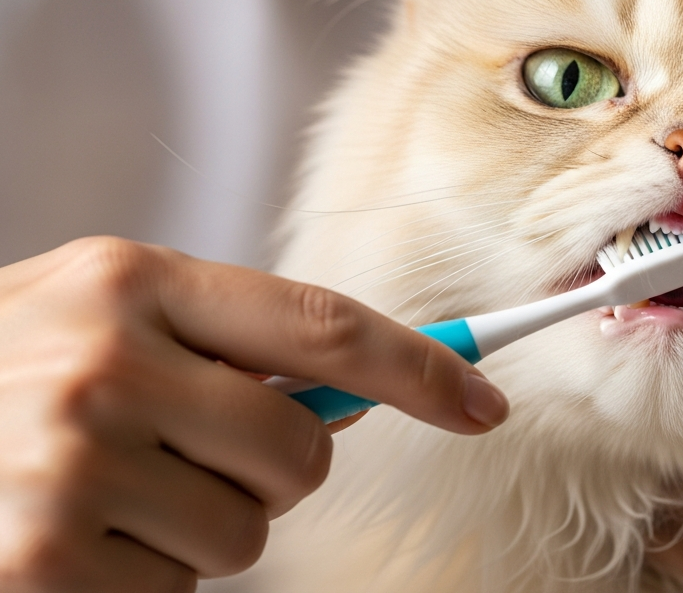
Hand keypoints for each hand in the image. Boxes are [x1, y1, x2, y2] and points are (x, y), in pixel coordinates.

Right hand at [0, 237, 508, 591]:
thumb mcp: (95, 315)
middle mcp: (103, 360)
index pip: (325, 325)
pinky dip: (138, 580)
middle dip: (268, 471)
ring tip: (99, 493)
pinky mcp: (41, 560)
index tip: (481, 404)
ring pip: (246, 532)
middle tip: (181, 455)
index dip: (421, 370)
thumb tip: (366, 386)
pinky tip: (64, 538)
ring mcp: (68, 464)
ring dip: (195, 529)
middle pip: (302, 450)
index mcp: (129, 280)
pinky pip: (176, 591)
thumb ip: (218, 340)